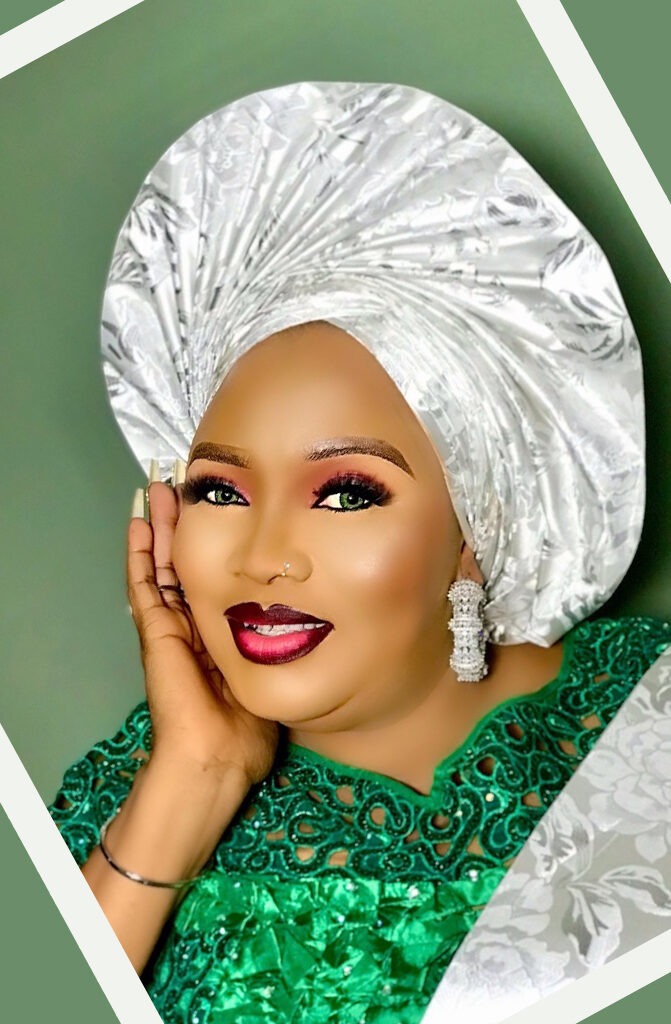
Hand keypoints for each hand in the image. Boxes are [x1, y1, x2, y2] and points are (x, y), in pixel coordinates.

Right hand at [127, 480, 278, 786]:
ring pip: (160, 565)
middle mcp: (190, 626)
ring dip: (159, 528)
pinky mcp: (154, 631)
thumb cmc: (247, 731)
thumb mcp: (271, 678)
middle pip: (182, 563)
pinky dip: (138, 553)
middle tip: (182, 486)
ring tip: (159, 490)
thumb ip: (281, 651)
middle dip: (182, 526)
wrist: (215, 758)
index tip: (222, 510)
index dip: (214, 545)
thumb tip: (310, 628)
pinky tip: (138, 522)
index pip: (212, 578)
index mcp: (217, 635)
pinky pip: (143, 584)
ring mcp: (169, 627)